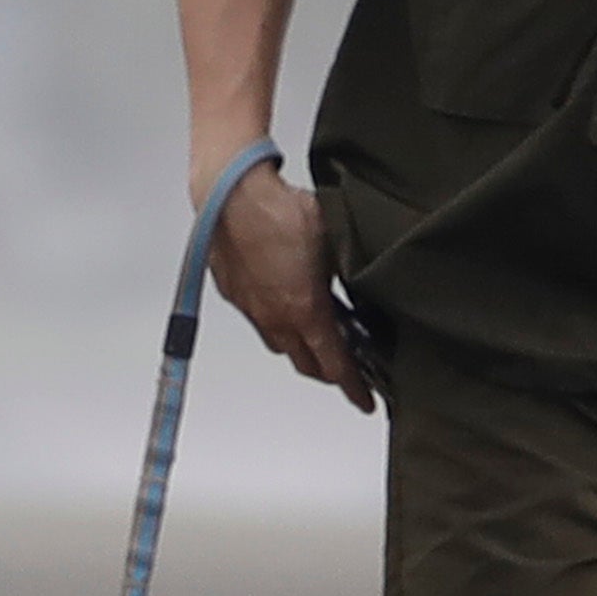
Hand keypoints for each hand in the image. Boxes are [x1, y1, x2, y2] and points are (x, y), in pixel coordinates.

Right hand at [206, 161, 369, 409]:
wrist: (232, 193)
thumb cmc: (280, 210)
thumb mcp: (334, 242)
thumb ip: (348, 274)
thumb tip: (364, 282)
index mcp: (306, 312)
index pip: (336, 365)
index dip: (354, 387)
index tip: (364, 401)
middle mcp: (276, 318)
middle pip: (306, 364)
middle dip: (329, 371)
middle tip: (346, 368)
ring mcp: (252, 309)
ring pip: (280, 344)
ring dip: (300, 346)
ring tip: (316, 332)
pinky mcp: (234, 294)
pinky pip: (259, 320)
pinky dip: (276, 320)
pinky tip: (284, 299)